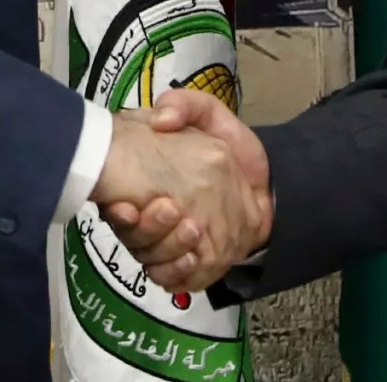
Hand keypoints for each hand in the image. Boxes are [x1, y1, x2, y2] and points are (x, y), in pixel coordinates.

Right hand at [95, 89, 271, 292]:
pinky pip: (178, 282)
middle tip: (169, 209)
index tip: (125, 209)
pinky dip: (181, 274)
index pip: (123, 212)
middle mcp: (156, 221)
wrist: (266, 177)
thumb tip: (162, 120)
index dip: (120, 215)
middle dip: (149, 232)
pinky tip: (193, 259)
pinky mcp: (196, 265)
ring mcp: (174, 245)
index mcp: (151, 188)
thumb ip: (184, 105)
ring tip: (191, 228)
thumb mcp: (207, 114)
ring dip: (169, 251)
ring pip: (156, 263)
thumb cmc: (230, 145)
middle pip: (138, 242)